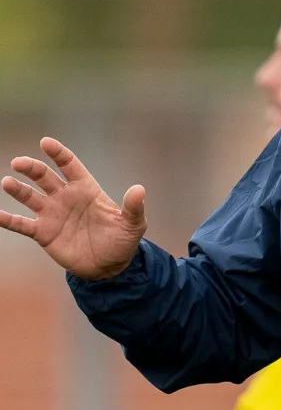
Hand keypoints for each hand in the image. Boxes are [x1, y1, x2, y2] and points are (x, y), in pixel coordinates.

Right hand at [0, 138, 146, 280]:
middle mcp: (66, 197)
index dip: (59, 153)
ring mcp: (52, 214)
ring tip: (7, 182)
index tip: (46, 142)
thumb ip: (133, 207)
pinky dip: (7, 219)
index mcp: (86, 189)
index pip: (70, 166)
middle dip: (32, 168)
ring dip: (18, 189)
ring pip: (30, 197)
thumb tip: (139, 189)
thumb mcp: (132, 225)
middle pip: (45, 177)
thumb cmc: (122, 241)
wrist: (109, 266)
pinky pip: (21, 224)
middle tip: (19, 162)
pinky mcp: (43, 233)